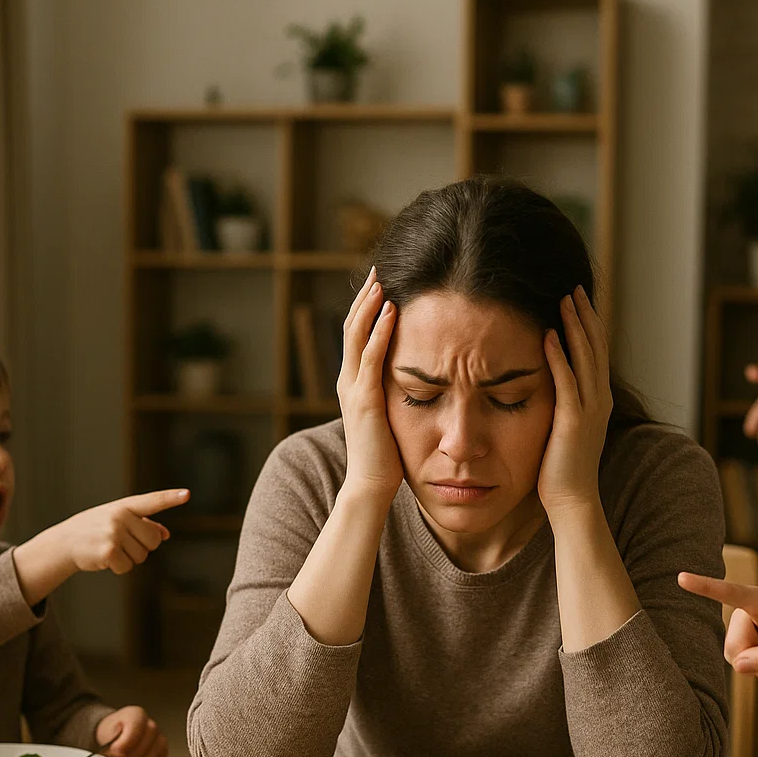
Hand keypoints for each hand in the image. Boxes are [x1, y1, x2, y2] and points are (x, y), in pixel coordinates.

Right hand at [12, 488, 188, 604]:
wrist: (65, 542)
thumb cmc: (96, 530)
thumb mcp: (118, 521)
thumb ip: (143, 525)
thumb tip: (165, 534)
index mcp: (125, 506)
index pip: (152, 501)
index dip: (171, 498)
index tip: (187, 494)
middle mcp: (120, 516)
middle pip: (154, 541)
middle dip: (142, 547)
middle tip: (121, 543)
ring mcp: (113, 532)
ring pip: (142, 556)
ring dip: (128, 558)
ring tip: (109, 549)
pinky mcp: (108, 550)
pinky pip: (127, 567)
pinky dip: (118, 568)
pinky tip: (104, 559)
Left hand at [95, 705, 167, 756]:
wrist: (115, 736)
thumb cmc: (111, 733)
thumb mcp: (105, 732)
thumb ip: (110, 739)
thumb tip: (118, 751)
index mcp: (136, 714)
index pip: (137, 728)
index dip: (125, 743)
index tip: (114, 751)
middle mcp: (151, 724)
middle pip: (147, 741)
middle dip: (130, 755)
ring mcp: (159, 738)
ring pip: (156, 752)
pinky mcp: (162, 751)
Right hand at [338, 267, 402, 506]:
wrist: (371, 484)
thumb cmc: (385, 454)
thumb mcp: (388, 414)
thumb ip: (391, 393)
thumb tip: (410, 377)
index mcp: (352, 383)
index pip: (356, 335)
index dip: (365, 308)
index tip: (378, 285)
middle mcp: (347, 381)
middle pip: (351, 327)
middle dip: (365, 298)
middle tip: (377, 272)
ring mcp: (353, 388)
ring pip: (356, 335)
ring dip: (370, 306)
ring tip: (382, 282)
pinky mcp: (366, 398)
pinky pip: (371, 356)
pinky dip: (380, 330)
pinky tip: (393, 311)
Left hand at [538, 286, 612, 520]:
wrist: (573, 500)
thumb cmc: (563, 468)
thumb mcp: (567, 427)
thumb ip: (565, 403)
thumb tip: (551, 383)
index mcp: (599, 399)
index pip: (597, 352)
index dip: (590, 324)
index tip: (579, 299)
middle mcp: (600, 399)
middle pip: (596, 347)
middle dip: (586, 315)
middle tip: (575, 288)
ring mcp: (590, 409)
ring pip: (585, 357)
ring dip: (575, 327)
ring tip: (565, 300)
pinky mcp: (573, 420)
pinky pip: (566, 381)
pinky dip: (559, 357)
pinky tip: (549, 335)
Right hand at [677, 573, 757, 678]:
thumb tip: (738, 666)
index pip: (729, 593)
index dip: (704, 587)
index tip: (681, 578)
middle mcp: (746, 611)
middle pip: (735, 646)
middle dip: (756, 659)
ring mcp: (743, 626)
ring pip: (735, 657)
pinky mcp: (743, 639)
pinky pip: (740, 663)